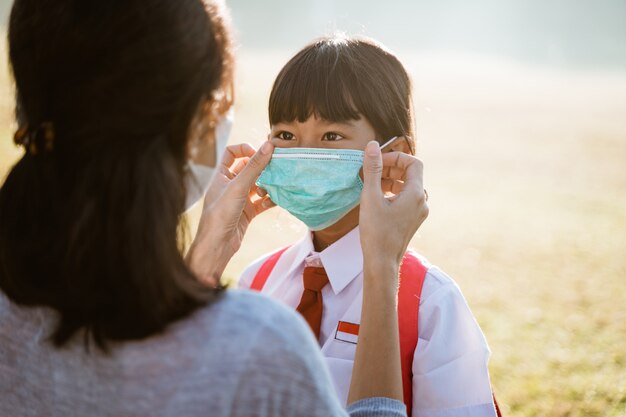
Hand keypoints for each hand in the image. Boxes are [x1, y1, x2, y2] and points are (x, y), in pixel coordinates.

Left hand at [186, 142, 274, 284]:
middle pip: (249, 168)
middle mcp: (230, 185)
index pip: (232, 153)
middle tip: (277, 166)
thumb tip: (269, 144)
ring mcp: (240, 199)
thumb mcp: (238, 186)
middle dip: (262, 167)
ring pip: (258, 185)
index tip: (259, 153)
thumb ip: (254, 166)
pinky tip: (276, 199)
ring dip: (267, 184)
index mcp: (221, 175)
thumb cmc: (221, 213)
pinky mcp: (248, 212)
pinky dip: (270, 199)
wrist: (217, 246)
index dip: (245, 149)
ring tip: (274, 186)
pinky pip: (262, 202)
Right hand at [359, 141, 427, 267]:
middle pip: (411, 174)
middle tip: (371, 171)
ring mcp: (418, 212)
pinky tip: (377, 199)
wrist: (382, 263)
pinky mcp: (412, 221)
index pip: (413, 163)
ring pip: (407, 187)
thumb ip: (373, 169)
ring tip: (371, 184)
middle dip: (391, 168)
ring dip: (391, 180)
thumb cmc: (376, 232)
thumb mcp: (371, 197)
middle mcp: (421, 202)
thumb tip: (372, 146)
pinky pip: (406, 199)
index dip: (395, 157)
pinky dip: (393, 193)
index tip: (377, 161)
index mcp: (416, 194)